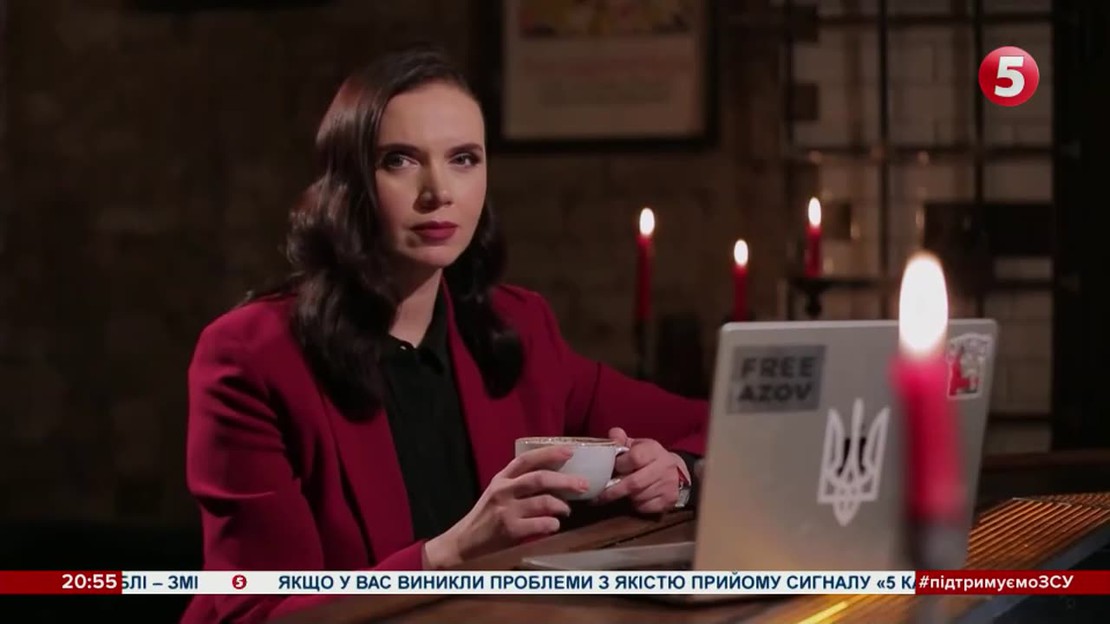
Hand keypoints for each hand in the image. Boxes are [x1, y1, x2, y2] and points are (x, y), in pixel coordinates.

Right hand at [423, 445, 588, 568]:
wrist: (464, 541)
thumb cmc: (486, 516)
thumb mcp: (498, 492)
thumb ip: (519, 483)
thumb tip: (556, 478)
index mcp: (501, 477)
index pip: (527, 458)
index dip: (549, 453)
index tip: (570, 451)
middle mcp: (503, 490)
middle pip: (539, 478)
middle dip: (566, 480)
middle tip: (583, 484)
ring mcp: (506, 510)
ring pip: (543, 501)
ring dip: (562, 505)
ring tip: (567, 510)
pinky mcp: (509, 530)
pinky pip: (540, 524)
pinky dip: (552, 524)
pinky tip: (554, 525)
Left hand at [593, 427, 682, 513]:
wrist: (677, 472)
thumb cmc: (650, 458)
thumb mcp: (638, 445)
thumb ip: (622, 440)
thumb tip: (612, 435)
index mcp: (654, 450)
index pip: (635, 458)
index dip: (620, 464)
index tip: (613, 468)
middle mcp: (664, 468)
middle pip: (634, 483)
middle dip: (614, 490)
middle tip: (600, 494)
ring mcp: (668, 486)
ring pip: (638, 497)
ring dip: (625, 497)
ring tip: (619, 494)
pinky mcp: (669, 501)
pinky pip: (645, 507)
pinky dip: (636, 505)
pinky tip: (634, 499)